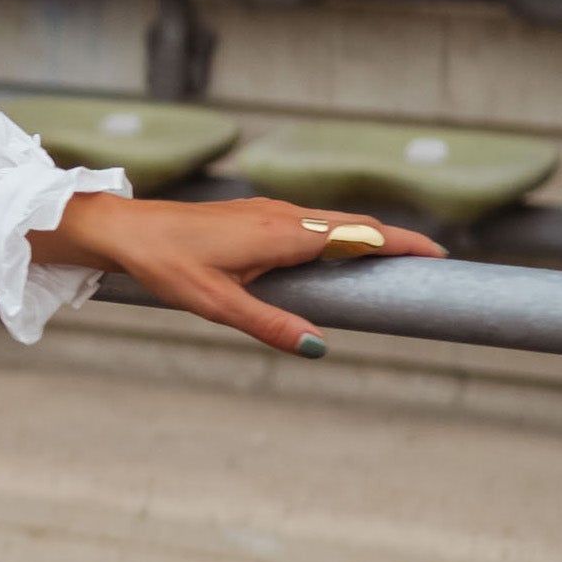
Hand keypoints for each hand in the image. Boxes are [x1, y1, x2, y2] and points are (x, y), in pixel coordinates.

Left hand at [29, 190, 442, 355]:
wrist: (124, 231)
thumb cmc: (165, 265)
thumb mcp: (217, 304)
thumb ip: (270, 325)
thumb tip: (319, 348)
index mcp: (282, 234)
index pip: (358, 234)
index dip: (400, 243)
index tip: (437, 256)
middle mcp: (282, 216)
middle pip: (353, 225)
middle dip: (393, 241)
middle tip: (430, 263)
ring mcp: (268, 213)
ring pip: (331, 223)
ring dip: (366, 237)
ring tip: (394, 262)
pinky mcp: (254, 217)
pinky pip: (310, 224)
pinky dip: (337, 236)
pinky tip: (337, 255)